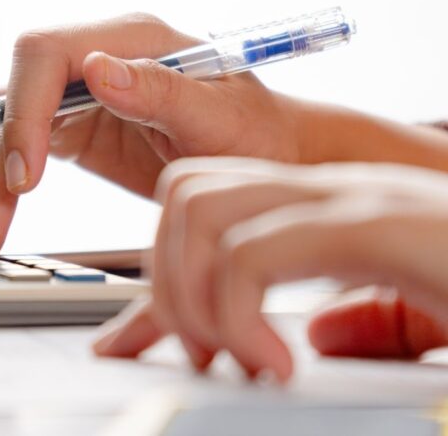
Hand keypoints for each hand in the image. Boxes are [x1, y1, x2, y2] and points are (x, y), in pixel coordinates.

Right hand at [0, 14, 305, 257]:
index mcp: (129, 39)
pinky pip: (9, 144)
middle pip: (7, 94)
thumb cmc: (257, 134)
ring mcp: (75, 94)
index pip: (44, 54)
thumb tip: (100, 70)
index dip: (23, 111)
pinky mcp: (68, 127)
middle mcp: (91, 59)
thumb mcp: (224, 118)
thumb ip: (163, 92)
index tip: (27, 178)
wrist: (267, 157)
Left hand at [94, 157, 447, 381]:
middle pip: (186, 191)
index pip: (206, 208)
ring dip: (190, 290)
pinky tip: (276, 366)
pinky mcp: (387, 226)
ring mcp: (358, 201)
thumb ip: (365, 323)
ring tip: (231, 357)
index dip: (157, 277)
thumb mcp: (422, 323)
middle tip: (197, 353)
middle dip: (161, 278)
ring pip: (203, 205)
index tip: (138, 345)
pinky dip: (238, 312)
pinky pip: (258, 249)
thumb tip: (309, 339)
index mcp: (332, 213)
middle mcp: (334, 193)